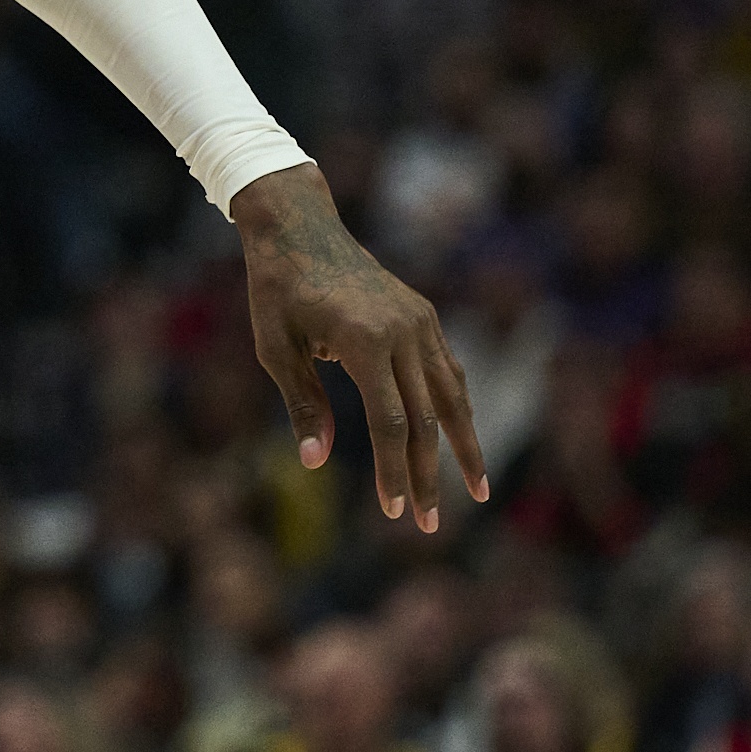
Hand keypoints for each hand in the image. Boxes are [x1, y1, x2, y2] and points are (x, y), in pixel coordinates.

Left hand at [234, 164, 488, 529]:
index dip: (395, 471)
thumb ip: (303, 404)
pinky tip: (461, 439)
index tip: (392, 511)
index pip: (392, 424)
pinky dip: (458, 408)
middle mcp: (404, 331)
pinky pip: (448, 370)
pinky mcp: (424, 315)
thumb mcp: (275, 348)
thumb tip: (315, 462)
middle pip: (427, 419)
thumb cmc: (276, 289)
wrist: (298, 226)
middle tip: (428, 525)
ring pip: (453, 397)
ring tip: (476, 492)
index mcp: (365, 340)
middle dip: (429, 475)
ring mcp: (420, 321)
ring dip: (463, 447)